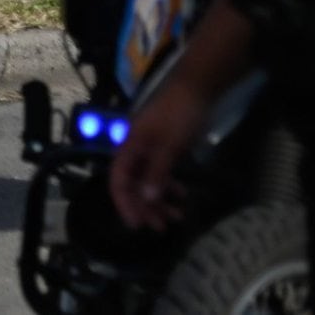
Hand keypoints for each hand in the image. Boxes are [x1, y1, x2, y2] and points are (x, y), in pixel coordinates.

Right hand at [108, 80, 207, 230]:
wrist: (196, 88)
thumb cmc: (179, 115)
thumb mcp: (169, 145)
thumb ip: (156, 172)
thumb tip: (145, 199)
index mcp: (130, 147)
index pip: (118, 180)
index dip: (124, 203)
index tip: (136, 224)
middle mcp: (135, 150)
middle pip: (132, 184)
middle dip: (144, 207)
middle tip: (160, 227)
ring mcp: (149, 149)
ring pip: (148, 180)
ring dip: (158, 200)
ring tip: (175, 217)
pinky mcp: (164, 148)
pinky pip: (160, 172)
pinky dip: (169, 186)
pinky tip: (181, 195)